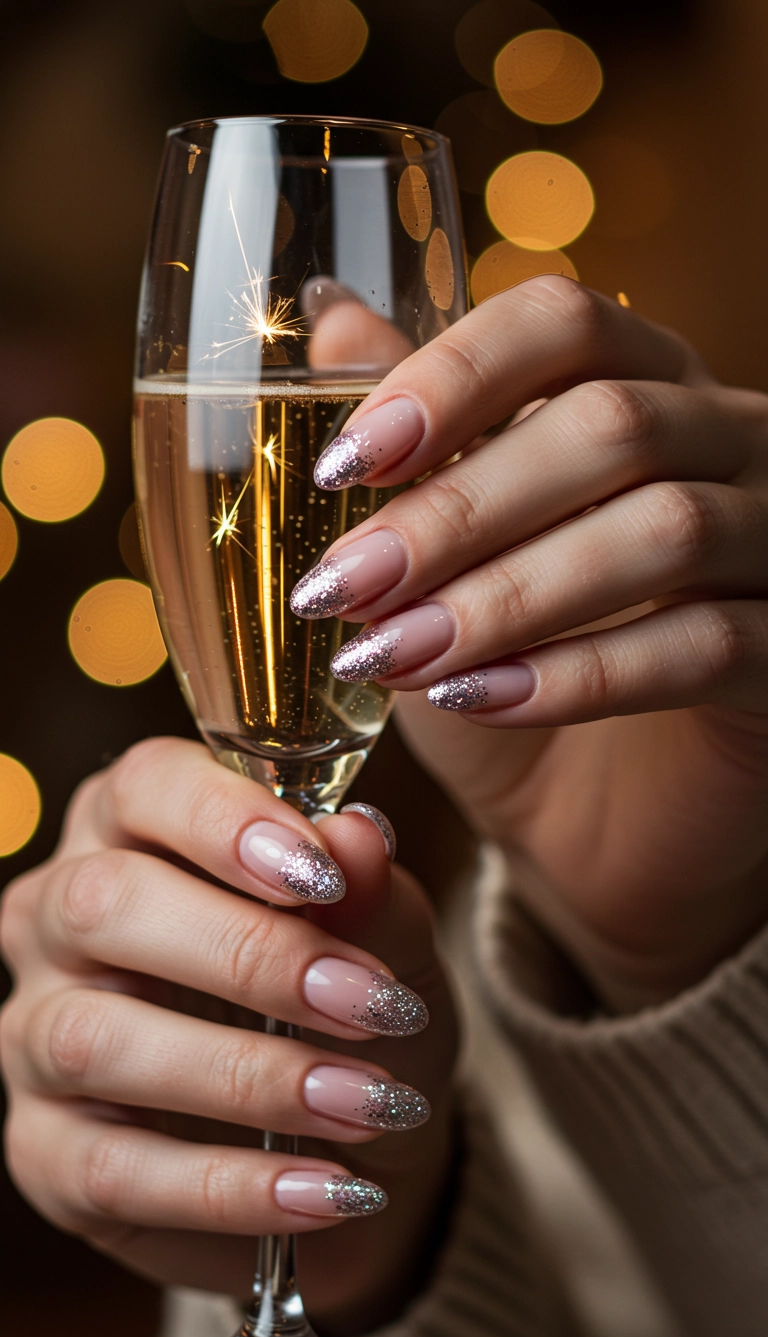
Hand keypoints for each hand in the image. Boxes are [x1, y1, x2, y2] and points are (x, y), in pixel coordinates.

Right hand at [0, 738, 456, 1335]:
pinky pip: (110, 1168)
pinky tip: (323, 1191)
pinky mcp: (44, 1151)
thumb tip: (357, 837)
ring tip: (367, 1103)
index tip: (324, 876)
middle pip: (104, 905)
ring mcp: (37, 1034)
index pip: (146, 787)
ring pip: (94, 1039)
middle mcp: (62, 918)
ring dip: (247, 1076)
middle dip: (247, 955)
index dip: (226, 822)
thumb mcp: (389, 943)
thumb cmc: (357, 1007)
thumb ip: (369, 891)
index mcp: (138, 829)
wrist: (357, 1143)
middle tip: (368, 1003)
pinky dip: (228, 1185)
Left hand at [291, 277, 767, 1008]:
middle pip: (612, 425)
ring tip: (396, 654)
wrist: (596, 820)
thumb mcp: (448, 555)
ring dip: (510, 594)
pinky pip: (709, 644)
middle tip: (345, 587)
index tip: (345, 463)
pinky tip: (483, 699)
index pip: (567, 322)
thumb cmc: (519, 664)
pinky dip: (584, 673)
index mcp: (646, 385)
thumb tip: (334, 315)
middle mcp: (730, 444)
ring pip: (669, 530)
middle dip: (459, 510)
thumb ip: (416, 440)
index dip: (453, 376)